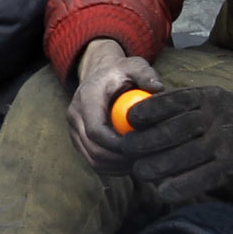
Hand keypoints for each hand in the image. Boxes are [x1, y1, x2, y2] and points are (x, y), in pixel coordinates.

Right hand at [67, 37, 161, 170]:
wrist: (100, 74)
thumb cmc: (120, 72)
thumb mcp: (134, 66)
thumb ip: (145, 75)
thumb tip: (158, 89)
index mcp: (86, 99)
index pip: (96, 130)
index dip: (117, 145)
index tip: (140, 147)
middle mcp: (75, 116)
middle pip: (93, 150)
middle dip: (119, 160)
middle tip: (144, 160)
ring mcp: (74, 130)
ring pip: (92, 160)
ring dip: (116, 166)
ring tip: (139, 162)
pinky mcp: (78, 140)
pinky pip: (92, 161)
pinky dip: (111, 167)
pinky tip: (129, 163)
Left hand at [119, 88, 232, 207]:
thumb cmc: (223, 117)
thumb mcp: (206, 100)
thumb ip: (177, 106)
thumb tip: (134, 116)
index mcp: (207, 97)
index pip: (175, 100)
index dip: (150, 110)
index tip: (130, 119)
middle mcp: (217, 117)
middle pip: (178, 129)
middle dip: (148, 140)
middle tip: (127, 150)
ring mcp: (226, 141)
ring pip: (188, 154)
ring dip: (160, 165)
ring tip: (140, 171)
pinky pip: (205, 176)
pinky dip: (183, 185)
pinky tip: (164, 192)